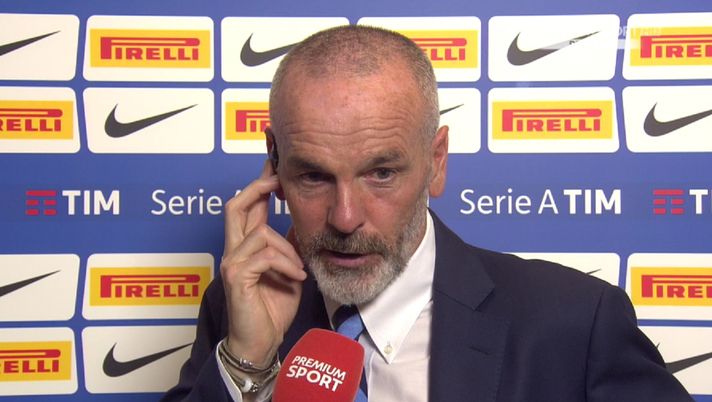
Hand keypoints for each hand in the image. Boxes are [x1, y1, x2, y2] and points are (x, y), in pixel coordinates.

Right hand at [220, 160, 305, 366]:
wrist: (262, 341)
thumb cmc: (273, 306)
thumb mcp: (290, 267)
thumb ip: (291, 243)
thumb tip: (302, 219)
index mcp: (247, 244)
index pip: (249, 205)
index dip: (260, 182)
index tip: (275, 162)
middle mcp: (234, 249)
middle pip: (237, 205)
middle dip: (259, 187)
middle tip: (279, 180)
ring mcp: (232, 262)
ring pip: (259, 233)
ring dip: (288, 249)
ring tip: (299, 269)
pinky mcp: (235, 277)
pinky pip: (264, 256)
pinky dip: (286, 264)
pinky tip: (297, 278)